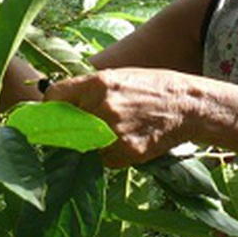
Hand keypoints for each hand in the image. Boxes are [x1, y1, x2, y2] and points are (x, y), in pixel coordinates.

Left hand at [43, 68, 194, 167]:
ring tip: (109, 132)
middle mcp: (102, 107)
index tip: (51, 112)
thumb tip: (55, 104)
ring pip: (82, 146)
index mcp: (98, 83)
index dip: (51, 106)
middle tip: (76, 128)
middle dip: (67, 129)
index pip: (54, 96)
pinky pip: (102, 159)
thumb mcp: (117, 77)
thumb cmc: (150, 87)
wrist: (186, 106)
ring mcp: (113, 133)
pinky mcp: (126, 152)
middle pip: (64, 125)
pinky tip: (124, 141)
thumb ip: (87, 90)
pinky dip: (106, 155)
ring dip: (87, 144)